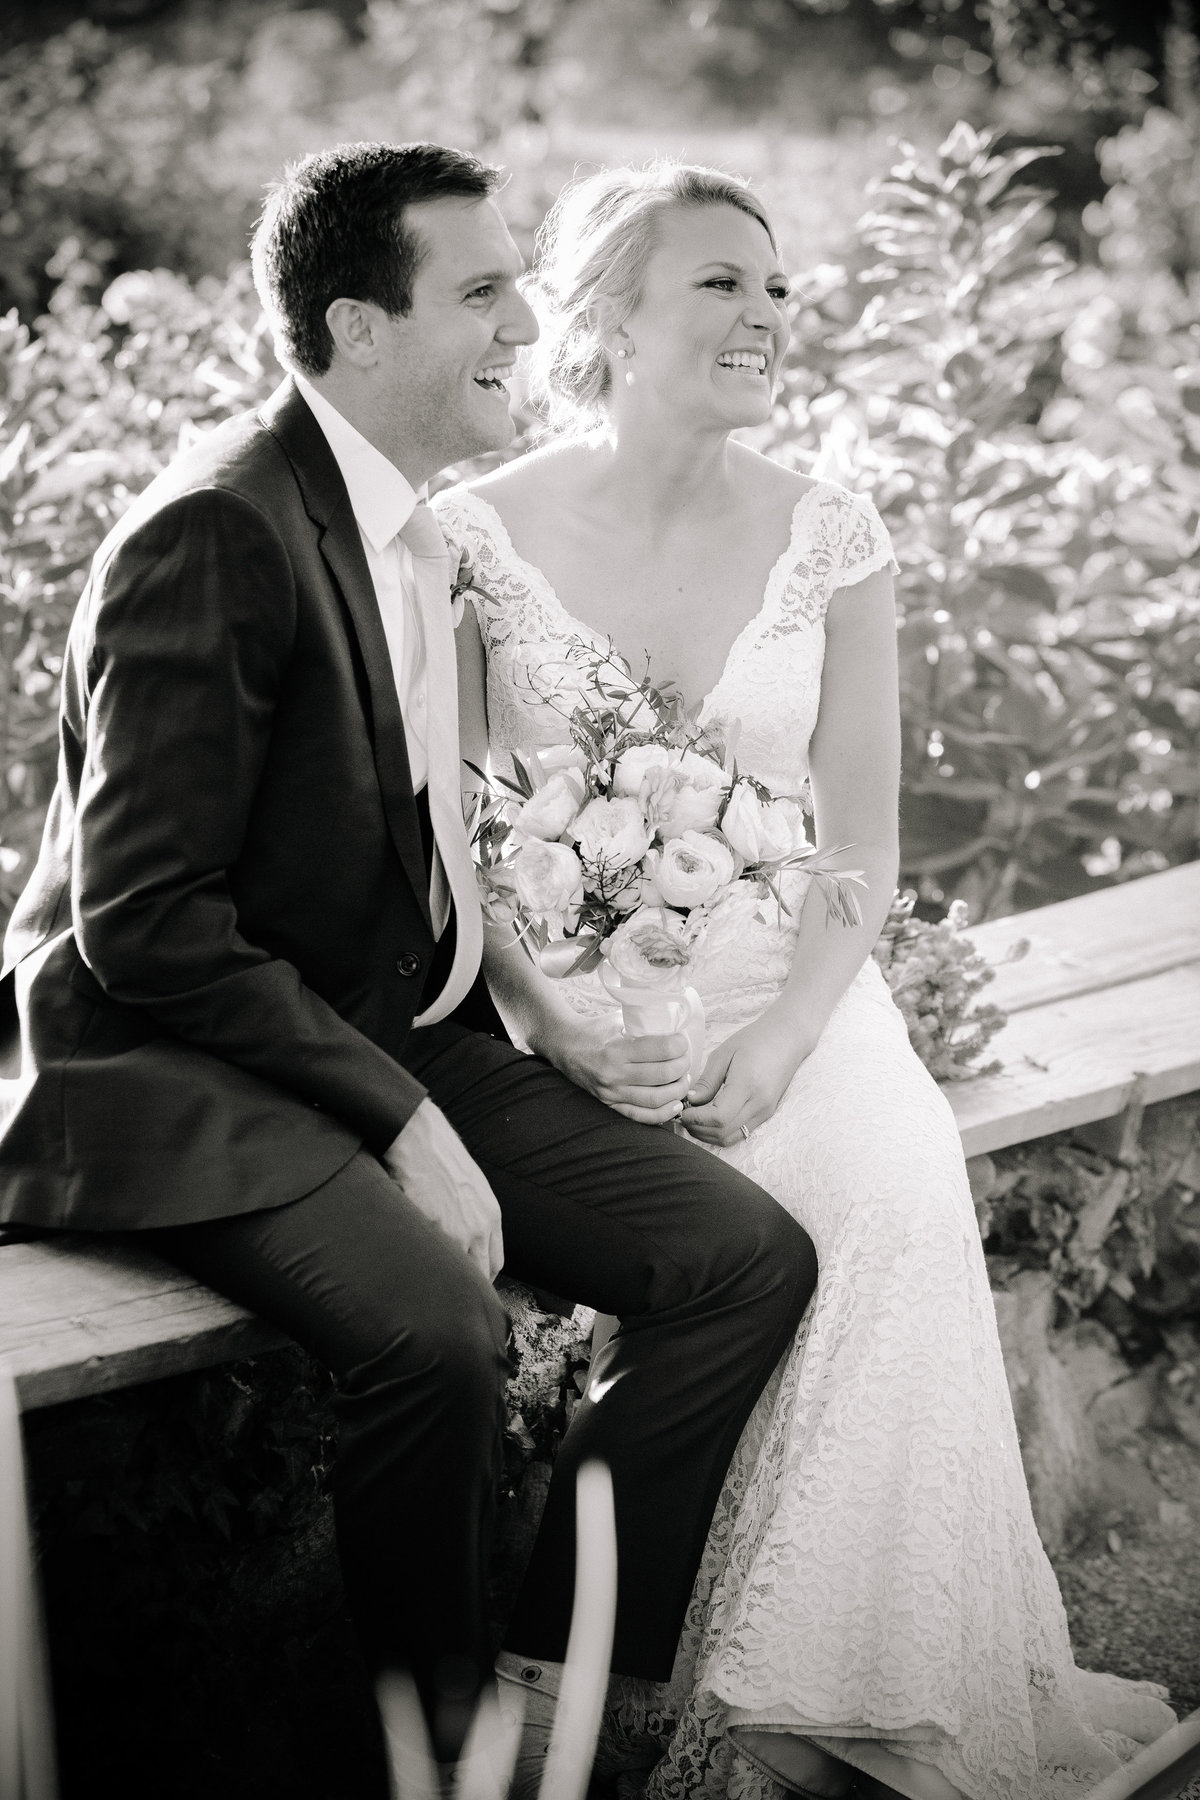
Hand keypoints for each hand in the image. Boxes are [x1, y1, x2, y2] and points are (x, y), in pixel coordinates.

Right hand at [383, 1098, 503, 1280]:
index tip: (472, 1282)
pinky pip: (432, 1258)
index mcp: (491, 1215)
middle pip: (480, 1274)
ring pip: (457, 1271)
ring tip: (433, 1281)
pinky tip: (417, 1264)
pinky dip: (426, 1265)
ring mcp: (455, 1230)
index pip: (496, 1262)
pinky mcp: (430, 1228)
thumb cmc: (441, 1157)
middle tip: (452, 1292)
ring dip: (446, 1277)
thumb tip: (469, 1238)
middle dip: (467, 1285)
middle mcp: (479, 1227)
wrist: (418, 1137)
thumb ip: (475, 1214)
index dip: (483, 1276)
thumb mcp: (471, 1185)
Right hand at [556, 1019, 693, 1125]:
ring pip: (657, 1099)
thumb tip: (676, 1025)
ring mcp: (612, 1093)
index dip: (679, 1045)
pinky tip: (675, 1103)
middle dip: (683, 1066)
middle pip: (664, 1075)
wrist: (564, 1047)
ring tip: (683, 1078)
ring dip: (678, 1089)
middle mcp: (614, 1075)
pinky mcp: (610, 1105)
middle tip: (685, 1058)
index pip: (661, 1050)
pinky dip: (663, 1113)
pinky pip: (642, 1116)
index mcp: (616, 1049)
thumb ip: (644, 1023)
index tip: (682, 1040)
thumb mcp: (617, 1019)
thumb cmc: (595, 1031)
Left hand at [682, 1010, 818, 1146]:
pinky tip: (708, 1120)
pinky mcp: (766, 1115)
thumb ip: (707, 1081)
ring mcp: (765, 1112)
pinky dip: (720, 1132)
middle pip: (723, 1132)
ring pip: (730, 1138)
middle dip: (697, 1129)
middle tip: (682, 1115)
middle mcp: (759, 1103)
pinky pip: (740, 1133)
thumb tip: (691, 1101)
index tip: (682, 1110)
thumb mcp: (724, 1053)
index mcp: (747, 1084)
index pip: (718, 1116)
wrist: (787, 1039)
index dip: (695, 1119)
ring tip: (693, 1119)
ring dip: (708, 1135)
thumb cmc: (754, 1040)